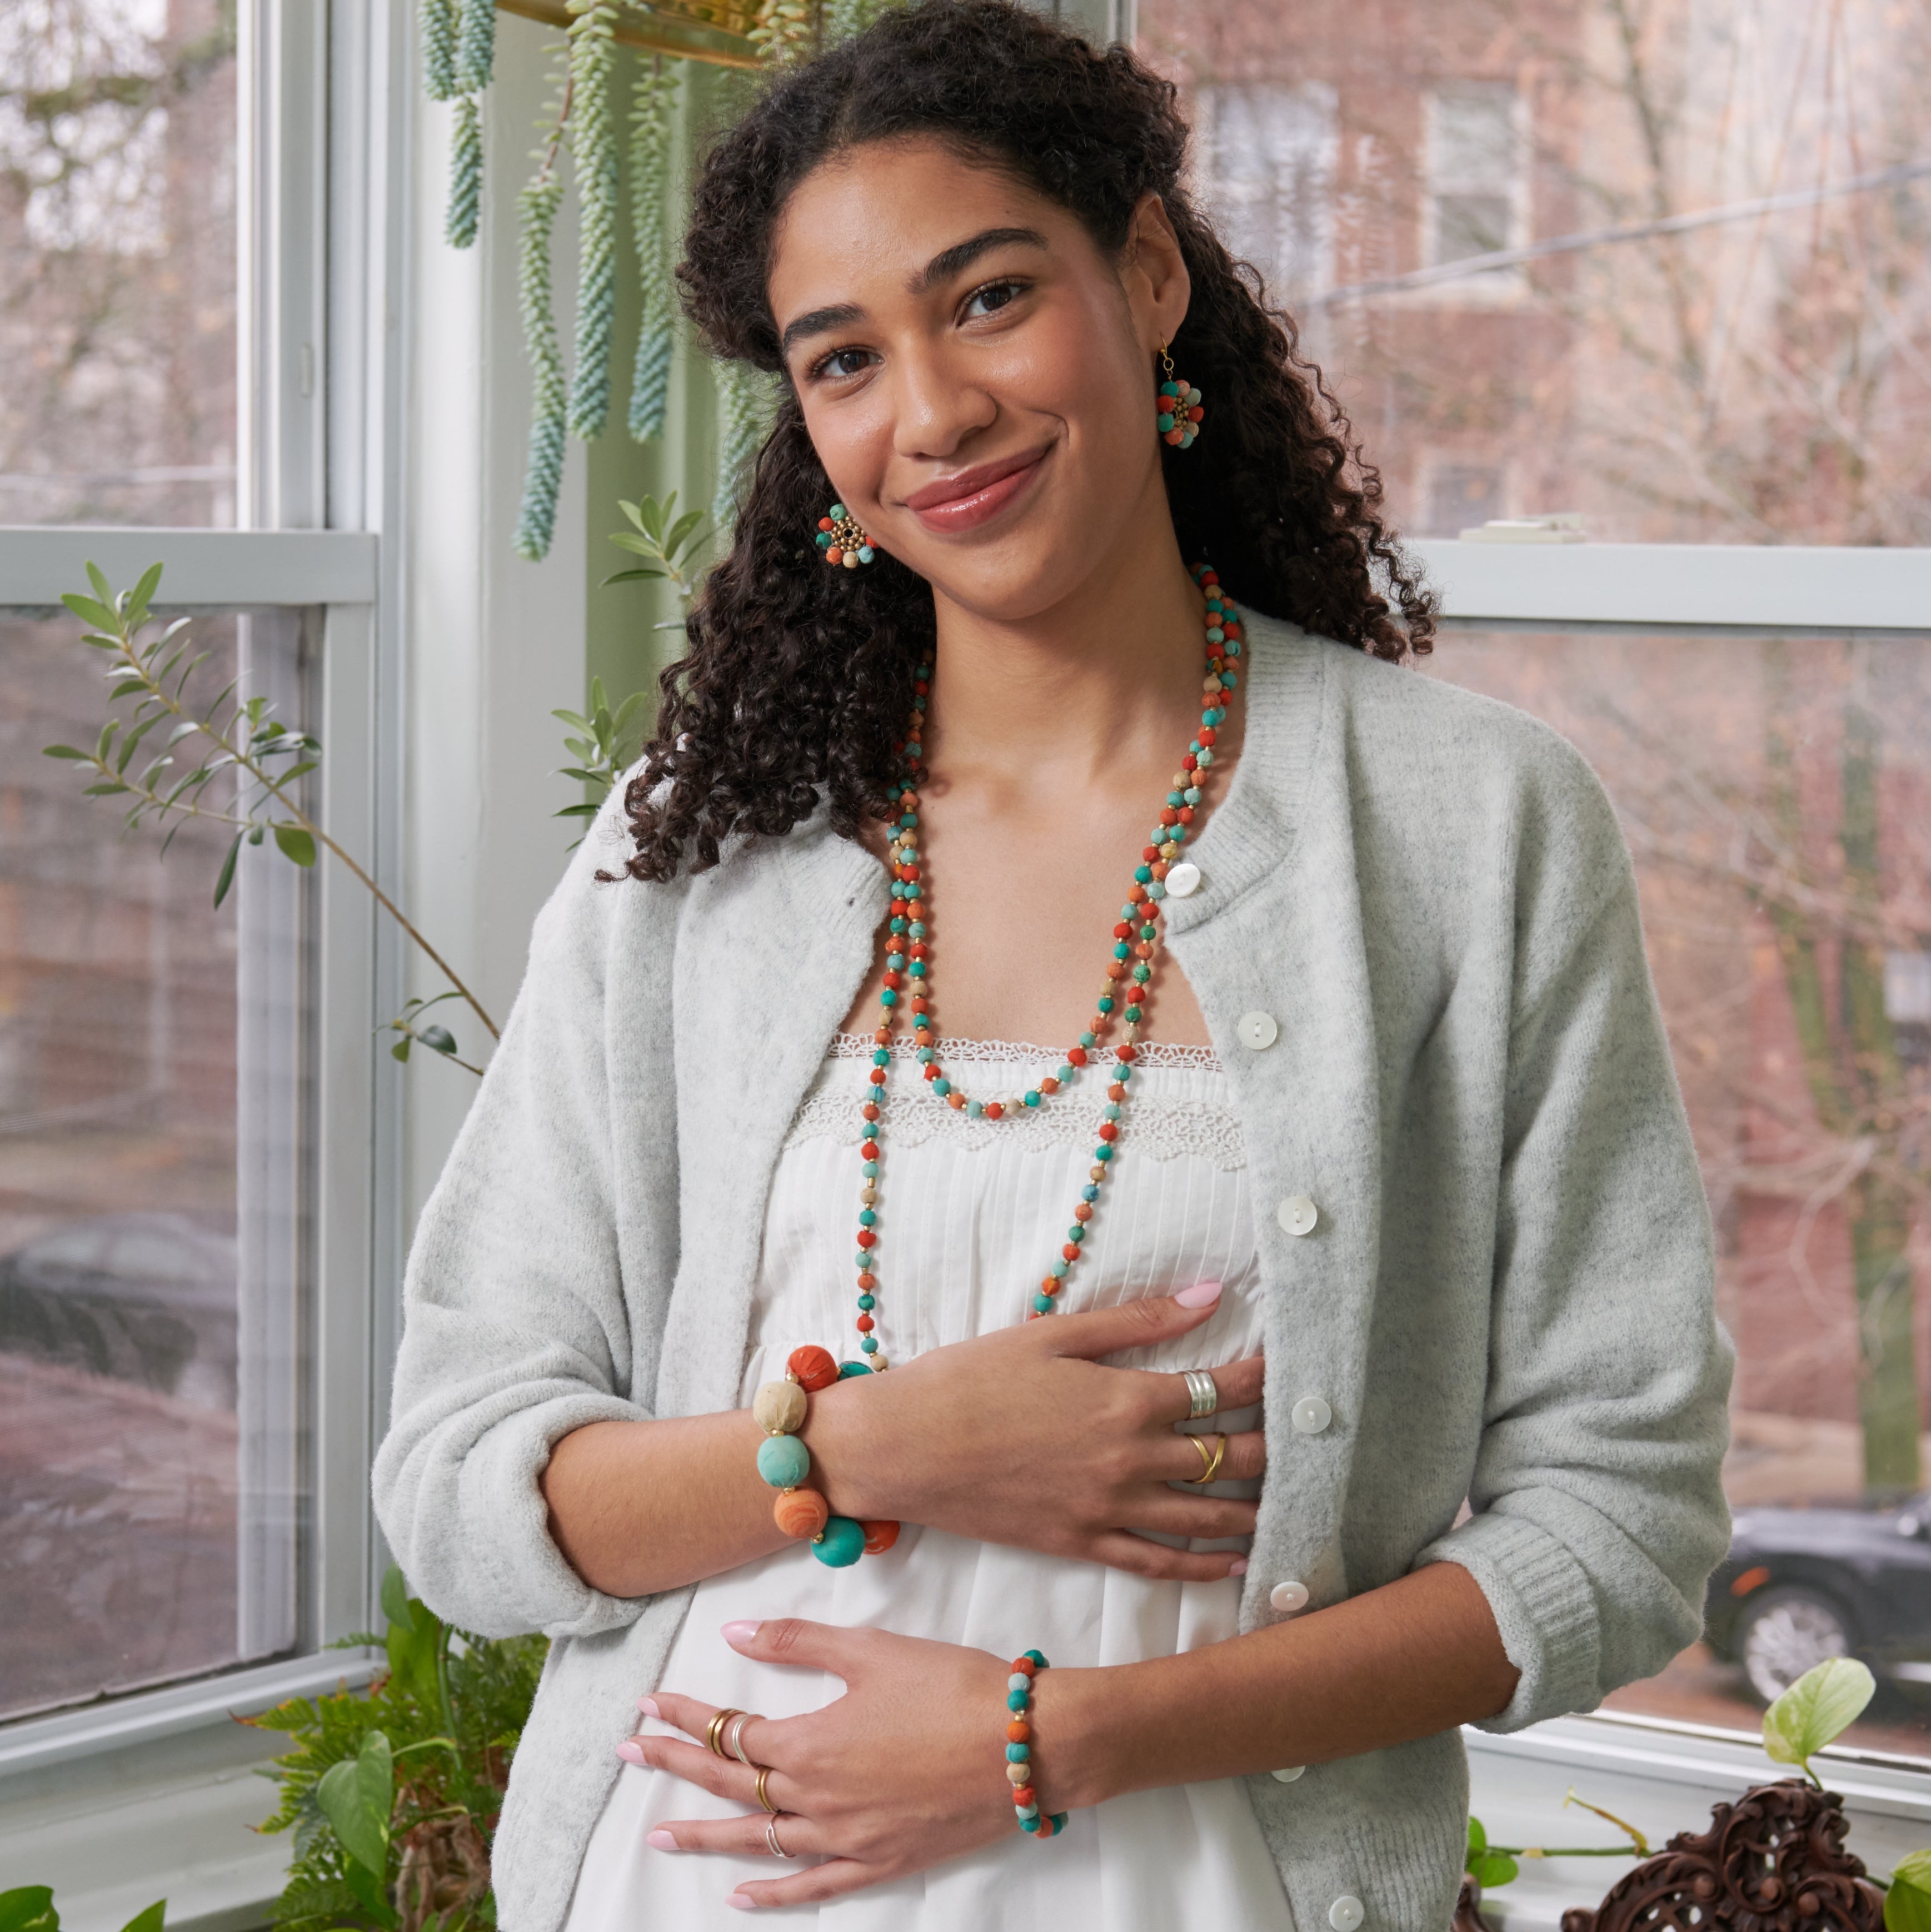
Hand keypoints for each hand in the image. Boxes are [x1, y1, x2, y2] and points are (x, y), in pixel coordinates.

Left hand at [625, 1618, 1060, 1908]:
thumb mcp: (871, 1649)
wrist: (1027, 1744)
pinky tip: (740, 1896)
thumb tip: (734, 1634)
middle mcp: (818, 1800)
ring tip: (659, 1832)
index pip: (729, 1732)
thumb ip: (796, 1641)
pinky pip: (813, 1887)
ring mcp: (847, 1839)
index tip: (649, 1704)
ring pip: (759, 1842)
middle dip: (674, 1766)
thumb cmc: (953, 1687)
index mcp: (811, 1743)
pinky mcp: (882, 1862)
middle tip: (629, 1754)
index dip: (685, 1715)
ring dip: (704, 1834)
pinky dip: (773, 1897)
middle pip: (731, 1785)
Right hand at [805, 1282, 1263, 1581]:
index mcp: (1125, 1399)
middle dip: (1274, 1445)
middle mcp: (1129, 1460)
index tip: (1290, 1367)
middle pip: (1229, 1457)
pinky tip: (1238, 1560)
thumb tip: (1211, 1292)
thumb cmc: (970, 1378)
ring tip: (1292, 1497)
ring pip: (1207, 1517)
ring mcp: (1109, 1509)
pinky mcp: (1082, 1543)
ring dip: (1256, 1507)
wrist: (904, 1446)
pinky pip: (1160, 1563)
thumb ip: (1137, 1319)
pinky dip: (1206, 1565)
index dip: (1263, 1376)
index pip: (1221, 1388)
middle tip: (1307, 1436)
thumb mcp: (1052, 1334)